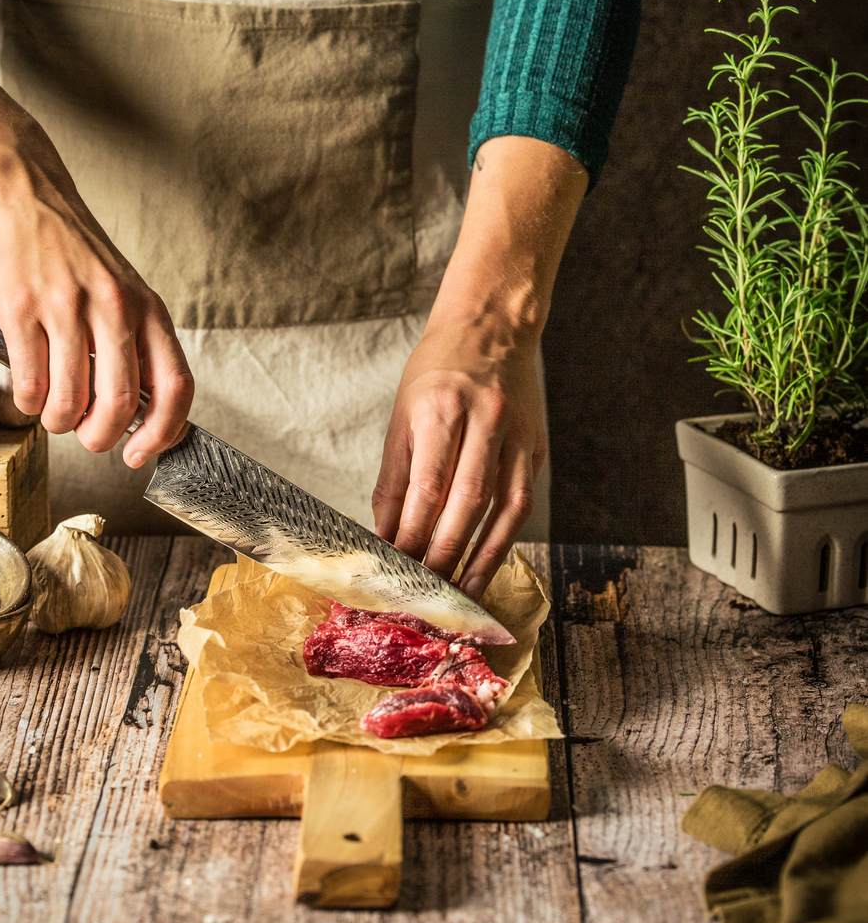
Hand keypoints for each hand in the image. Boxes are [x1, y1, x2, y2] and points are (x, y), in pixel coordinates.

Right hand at [0, 29, 192, 463]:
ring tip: (55, 416)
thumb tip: (146, 415)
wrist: (28, 199)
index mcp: (149, 310)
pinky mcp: (20, 308)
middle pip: (119, 402)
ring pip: (69, 399)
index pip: (175, 386)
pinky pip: (29, 382)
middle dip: (101, 437)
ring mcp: (65, 307)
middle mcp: (114, 308)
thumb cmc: (80, 258)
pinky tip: (30, 397)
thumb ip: (141, 345)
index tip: (139, 454)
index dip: (162, 432)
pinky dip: (29, 404)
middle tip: (89, 438)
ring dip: (60, 423)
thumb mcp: (128, 295)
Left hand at [373, 320, 546, 600]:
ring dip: (482, 557)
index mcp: (441, 408)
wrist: (490, 329)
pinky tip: (487, 562)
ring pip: (503, 508)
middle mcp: (485, 420)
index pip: (427, 487)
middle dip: (444, 554)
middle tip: (424, 592)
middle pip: (466, 502)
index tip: (395, 568)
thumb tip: (386, 537)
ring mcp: (517, 435)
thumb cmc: (436, 373)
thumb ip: (394, 481)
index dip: (412, 535)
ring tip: (460, 593)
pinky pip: (522, 501)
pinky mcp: (536, 448)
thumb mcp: (402, 417)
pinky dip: (505, 538)